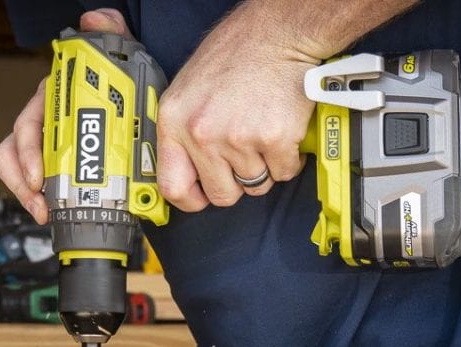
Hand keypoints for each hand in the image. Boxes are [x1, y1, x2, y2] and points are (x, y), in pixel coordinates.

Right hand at [0, 8, 133, 223]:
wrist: (136, 113)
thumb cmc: (123, 90)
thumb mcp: (122, 63)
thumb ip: (111, 36)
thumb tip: (97, 18)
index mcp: (57, 98)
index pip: (30, 120)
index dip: (30, 149)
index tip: (38, 173)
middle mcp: (46, 119)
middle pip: (16, 149)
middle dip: (25, 178)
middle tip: (42, 198)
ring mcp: (47, 142)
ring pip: (18, 167)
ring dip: (27, 192)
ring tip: (44, 209)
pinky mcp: (54, 164)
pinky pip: (34, 183)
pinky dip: (38, 199)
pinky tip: (49, 211)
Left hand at [156, 1, 319, 211]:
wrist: (277, 34)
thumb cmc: (236, 56)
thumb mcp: (188, 91)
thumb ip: (182, 133)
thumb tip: (186, 173)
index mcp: (175, 121)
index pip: (172, 186)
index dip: (191, 199)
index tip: (202, 196)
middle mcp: (202, 133)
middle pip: (221, 194)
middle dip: (236, 182)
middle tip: (243, 156)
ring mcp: (239, 138)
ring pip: (256, 184)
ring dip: (264, 166)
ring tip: (262, 133)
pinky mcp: (275, 139)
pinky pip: (284, 172)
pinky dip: (288, 158)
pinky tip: (282, 132)